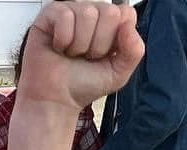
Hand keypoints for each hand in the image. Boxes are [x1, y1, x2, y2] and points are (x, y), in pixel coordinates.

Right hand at [17, 2, 142, 110]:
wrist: (56, 101)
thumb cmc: (82, 86)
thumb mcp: (118, 74)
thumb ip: (134, 51)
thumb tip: (128, 26)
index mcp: (111, 25)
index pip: (126, 13)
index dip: (116, 38)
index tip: (104, 55)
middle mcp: (93, 13)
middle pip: (109, 12)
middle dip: (98, 44)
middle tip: (85, 57)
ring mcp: (73, 11)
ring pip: (87, 13)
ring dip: (79, 44)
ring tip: (71, 54)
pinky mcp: (52, 13)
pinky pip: (65, 16)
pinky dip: (62, 39)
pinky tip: (58, 47)